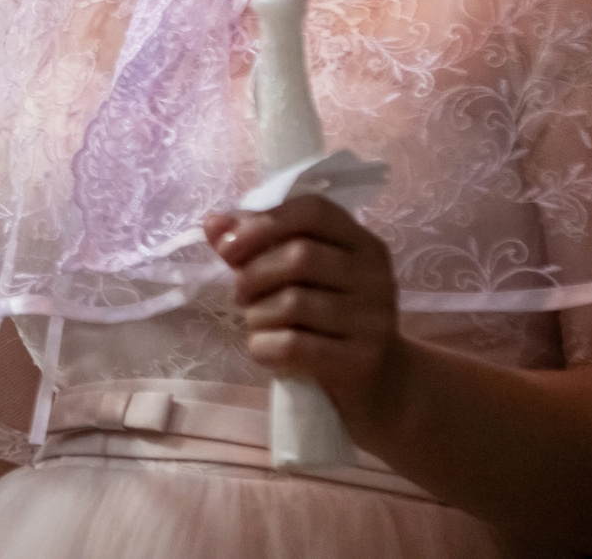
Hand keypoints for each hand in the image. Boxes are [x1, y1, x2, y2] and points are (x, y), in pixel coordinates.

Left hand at [206, 195, 410, 432]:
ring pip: (293, 303)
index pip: (313, 210)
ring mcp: (374, 319)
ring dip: (257, 315)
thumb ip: (256, 245)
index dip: (263, 223)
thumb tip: (214, 223)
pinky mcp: (362, 359)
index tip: (228, 248)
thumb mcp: (296, 275)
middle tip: (240, 295)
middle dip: (252, 275)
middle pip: (299, 256)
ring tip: (258, 323)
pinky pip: (294, 345)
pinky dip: (264, 346)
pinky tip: (265, 349)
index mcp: (360, 243)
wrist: (377, 381)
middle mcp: (375, 276)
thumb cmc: (326, 317)